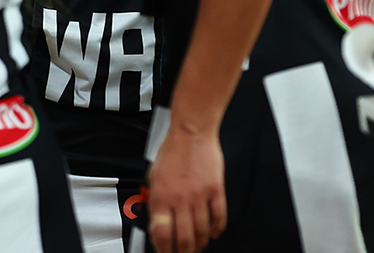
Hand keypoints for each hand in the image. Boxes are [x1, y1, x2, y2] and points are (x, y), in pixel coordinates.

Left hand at [147, 125, 226, 252]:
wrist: (191, 133)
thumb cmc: (172, 150)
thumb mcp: (153, 175)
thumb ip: (155, 198)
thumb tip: (156, 219)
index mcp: (161, 196)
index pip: (162, 233)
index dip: (164, 248)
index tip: (166, 252)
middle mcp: (179, 199)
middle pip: (185, 238)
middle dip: (184, 252)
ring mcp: (199, 196)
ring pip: (203, 231)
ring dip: (201, 243)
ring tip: (199, 247)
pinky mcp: (216, 191)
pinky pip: (219, 217)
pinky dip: (217, 229)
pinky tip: (215, 233)